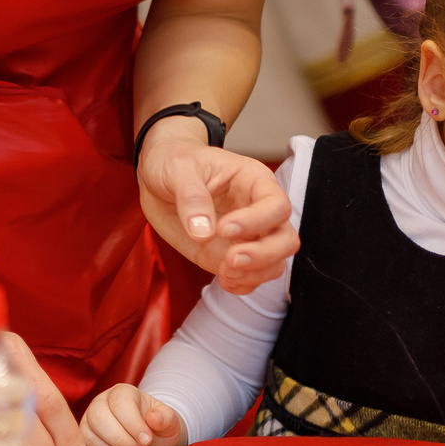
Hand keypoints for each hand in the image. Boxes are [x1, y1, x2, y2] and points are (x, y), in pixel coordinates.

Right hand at [81, 383, 186, 445]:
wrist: (152, 440)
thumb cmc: (158, 427)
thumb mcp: (169, 421)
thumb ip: (165, 418)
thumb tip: (153, 418)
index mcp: (122, 393)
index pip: (120, 403)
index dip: (132, 423)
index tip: (147, 440)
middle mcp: (102, 403)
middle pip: (99, 417)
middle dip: (120, 440)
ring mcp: (91, 420)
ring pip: (89, 434)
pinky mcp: (87, 437)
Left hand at [137, 122, 295, 293]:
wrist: (158, 175)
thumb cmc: (175, 161)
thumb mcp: (178, 168)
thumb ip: (192, 197)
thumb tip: (204, 232)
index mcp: (254, 181)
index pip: (277, 206)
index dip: (256, 222)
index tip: (223, 228)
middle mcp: (258, 210)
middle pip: (286, 239)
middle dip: (264, 255)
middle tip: (230, 259)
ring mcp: (247, 236)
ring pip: (274, 263)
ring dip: (253, 273)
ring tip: (224, 271)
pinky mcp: (231, 254)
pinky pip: (252, 276)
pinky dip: (242, 284)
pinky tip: (223, 279)